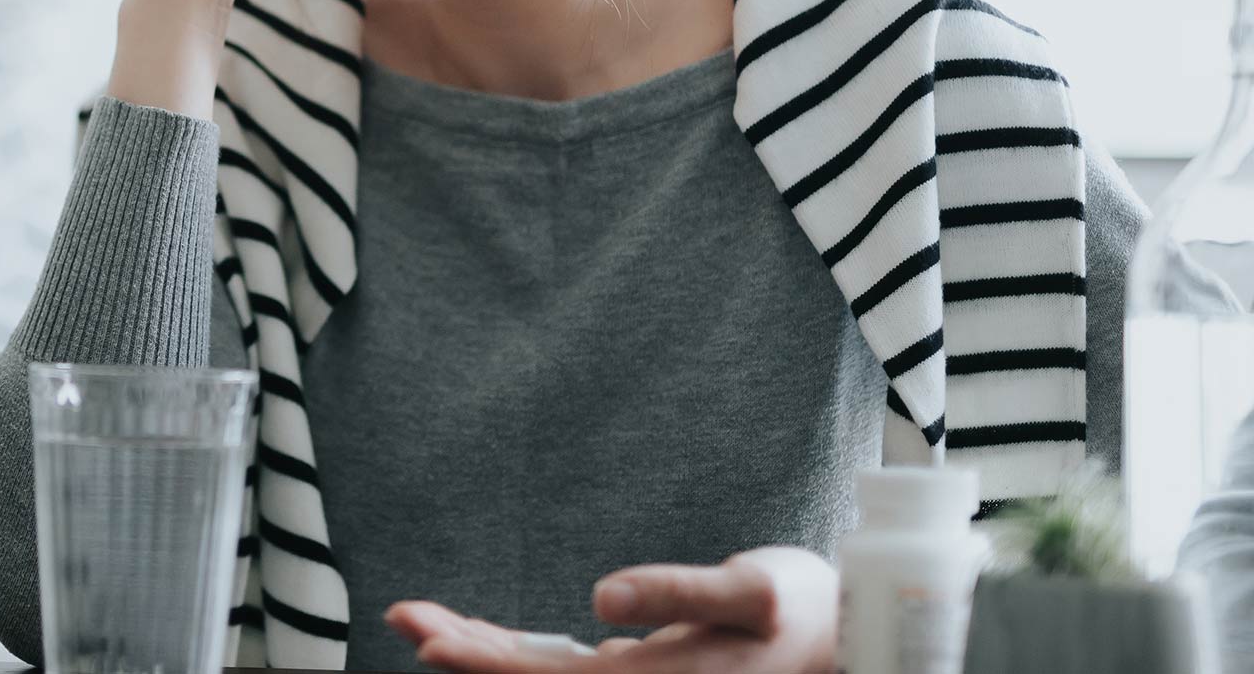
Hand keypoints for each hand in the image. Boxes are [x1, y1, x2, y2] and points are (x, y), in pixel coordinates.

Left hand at [382, 546, 838, 673]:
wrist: (860, 637)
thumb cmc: (811, 610)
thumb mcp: (755, 591)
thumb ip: (681, 591)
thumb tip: (604, 600)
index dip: (484, 660)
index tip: (423, 635)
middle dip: (464, 650)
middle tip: (398, 615)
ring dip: (483, 650)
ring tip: (422, 621)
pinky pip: (568, 668)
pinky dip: (520, 648)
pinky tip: (482, 633)